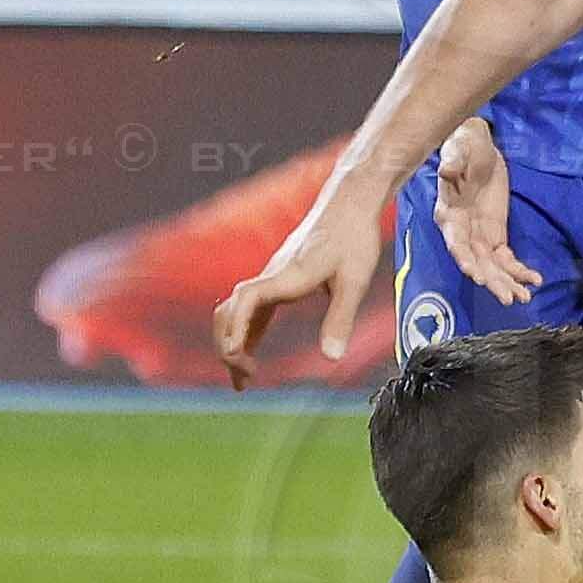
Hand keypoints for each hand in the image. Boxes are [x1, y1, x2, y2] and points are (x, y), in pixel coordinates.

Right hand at [210, 157, 398, 375]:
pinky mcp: (280, 276)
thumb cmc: (355, 236)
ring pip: (237, 309)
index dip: (236, 328)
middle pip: (230, 310)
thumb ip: (341, 318)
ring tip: (242, 377)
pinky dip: (246, 331)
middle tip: (242, 381)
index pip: (247, 300)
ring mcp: (273, 276)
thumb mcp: (355, 281)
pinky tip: (251, 351)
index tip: (235, 356)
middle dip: (228, 346)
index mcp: (286, 276)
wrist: (352, 202)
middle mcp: (272, 275)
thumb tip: (332, 358)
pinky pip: (252, 307)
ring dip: (233, 341)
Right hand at [431, 116, 535, 298]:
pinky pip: (506, 258)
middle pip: (477, 262)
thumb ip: (454, 161)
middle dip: (492, 281)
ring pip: (492, 266)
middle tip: (509, 298)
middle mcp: (462, 232)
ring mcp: (479, 236)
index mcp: (449, 215)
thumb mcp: (459, 149)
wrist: (478, 147)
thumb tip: (448, 169)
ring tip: (524, 298)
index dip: (465, 260)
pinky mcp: (495, 235)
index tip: (477, 276)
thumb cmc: (464, 146)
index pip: (456, 242)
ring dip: (507, 282)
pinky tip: (534, 280)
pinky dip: (518, 270)